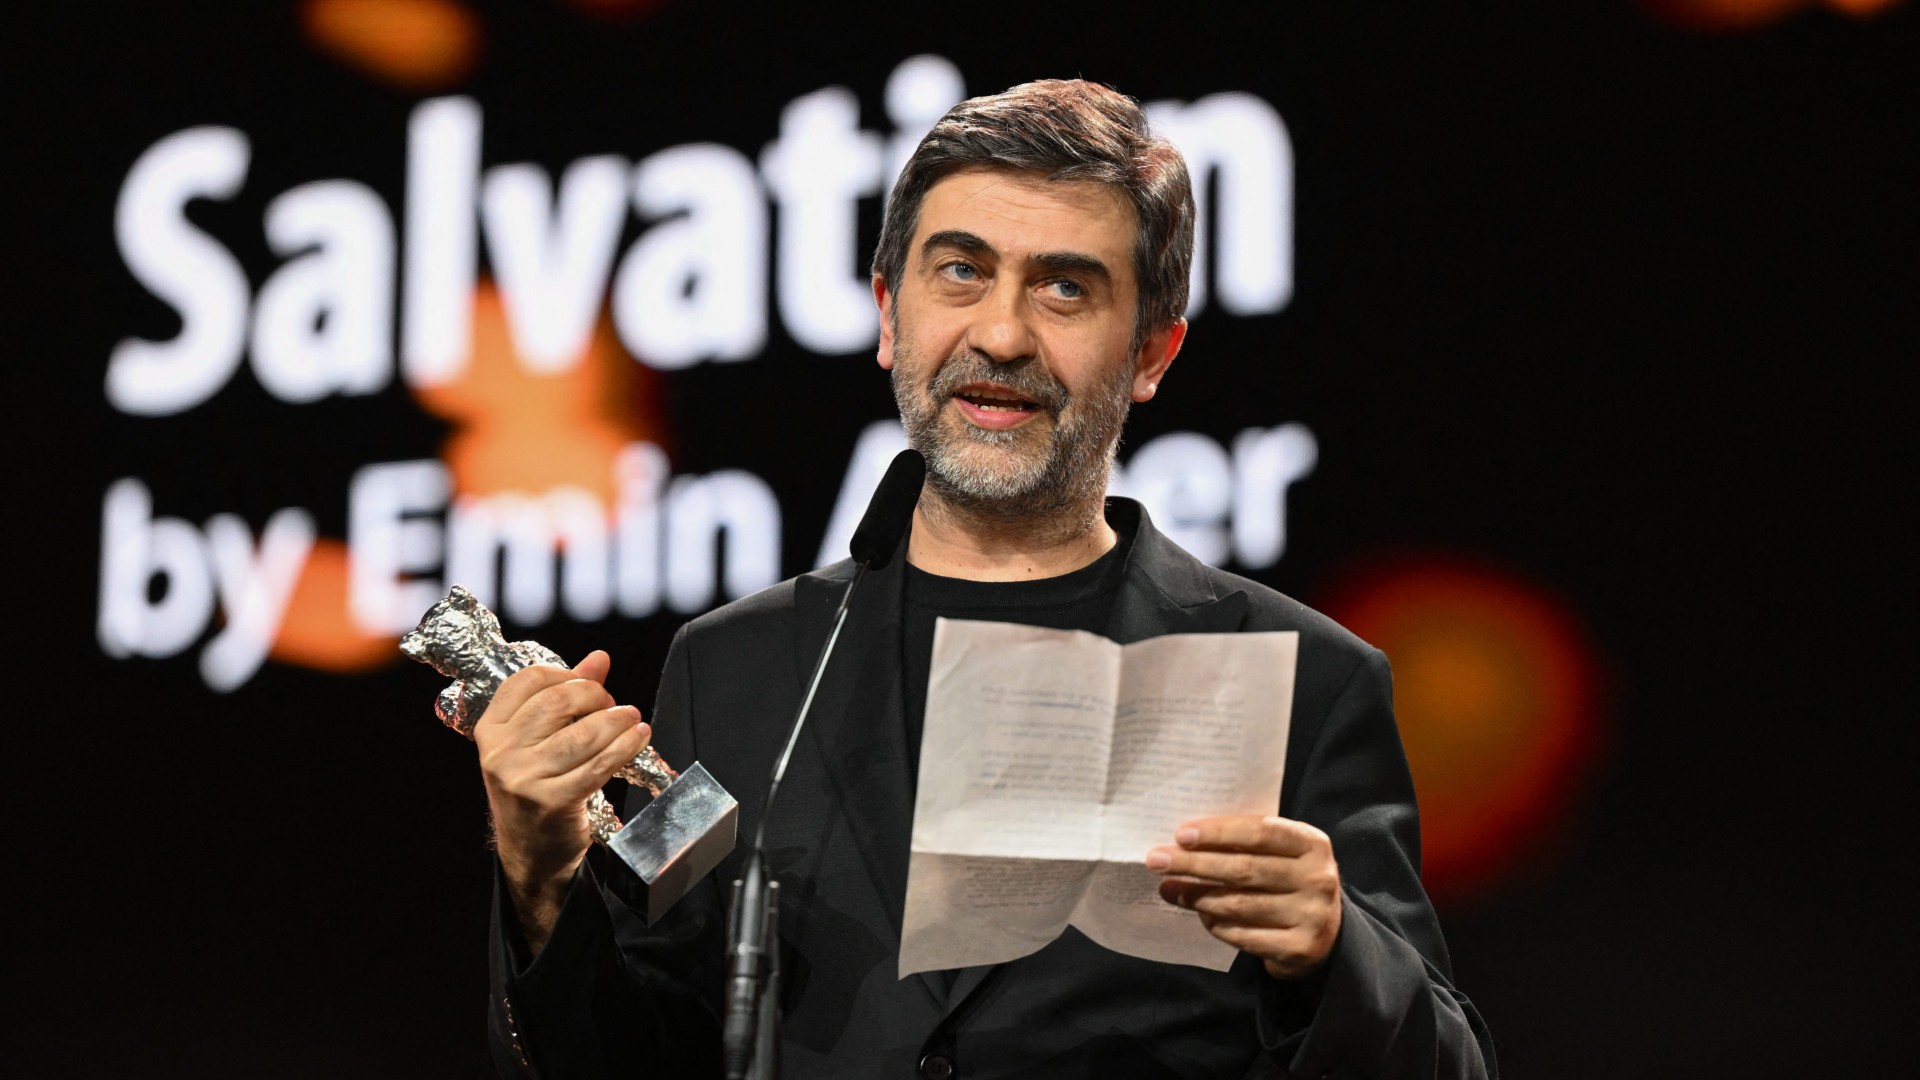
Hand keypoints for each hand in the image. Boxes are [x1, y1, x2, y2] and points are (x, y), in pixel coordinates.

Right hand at [473, 650, 650, 950]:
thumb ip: (565, 697)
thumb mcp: (538, 742)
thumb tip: (599, 659)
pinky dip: (624, 747)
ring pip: (583, 733)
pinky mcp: (551, 802)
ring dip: (617, 721)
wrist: (531, 855)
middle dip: (596, 697)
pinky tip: (638, 738)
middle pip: (558, 701)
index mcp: (490, 730)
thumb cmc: (537, 788)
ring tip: (632, 720)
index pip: (528, 680)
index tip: (588, 682)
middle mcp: (500, 753)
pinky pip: (597, 765)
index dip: (566, 673)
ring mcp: (523, 779)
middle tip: (614, 706)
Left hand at [1147, 814, 1342, 979]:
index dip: (1218, 833)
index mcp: (1313, 844)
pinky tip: (1200, 916)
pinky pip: (1243, 935)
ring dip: (1197, 896)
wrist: (1325, 933)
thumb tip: (1183, 842)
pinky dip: (1216, 925)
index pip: (1261, 832)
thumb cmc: (1289, 880)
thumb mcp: (1280, 854)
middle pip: (1244, 869)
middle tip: (1157, 861)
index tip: (1181, 835)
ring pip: (1239, 904)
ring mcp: (1311, 916)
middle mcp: (1318, 879)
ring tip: (1170, 889)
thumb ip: (1246, 844)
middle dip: (1194, 864)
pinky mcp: (1298, 949)